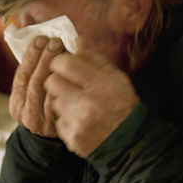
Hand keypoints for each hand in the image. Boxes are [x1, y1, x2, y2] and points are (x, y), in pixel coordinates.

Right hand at [9, 35, 64, 137]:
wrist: (48, 140)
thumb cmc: (42, 108)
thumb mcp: (33, 92)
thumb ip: (33, 70)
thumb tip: (32, 36)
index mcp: (16, 103)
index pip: (21, 76)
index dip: (30, 56)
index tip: (40, 39)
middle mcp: (25, 113)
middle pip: (33, 82)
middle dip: (44, 59)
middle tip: (55, 41)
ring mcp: (41, 121)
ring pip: (47, 91)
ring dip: (56, 69)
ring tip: (65, 51)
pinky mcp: (57, 126)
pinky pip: (62, 102)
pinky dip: (68, 84)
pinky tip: (76, 71)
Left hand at [45, 37, 139, 157]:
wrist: (129, 141)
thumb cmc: (123, 104)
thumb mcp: (116, 78)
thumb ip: (95, 58)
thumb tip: (78, 40)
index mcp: (99, 84)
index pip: (65, 64)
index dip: (61, 61)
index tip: (64, 64)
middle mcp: (86, 102)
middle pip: (52, 81)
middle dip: (58, 79)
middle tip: (68, 83)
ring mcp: (77, 122)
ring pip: (55, 101)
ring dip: (63, 100)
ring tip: (79, 103)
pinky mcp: (71, 137)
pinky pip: (59, 121)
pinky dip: (67, 119)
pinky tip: (81, 119)